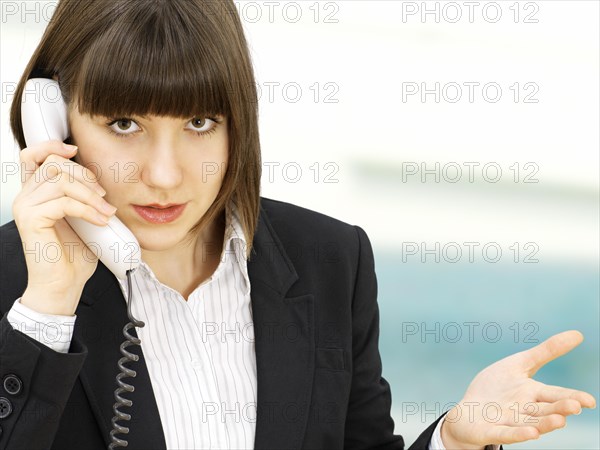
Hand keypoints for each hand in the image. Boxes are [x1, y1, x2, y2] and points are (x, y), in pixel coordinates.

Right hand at [13, 140, 117, 314]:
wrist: (65, 284)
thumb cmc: (74, 253)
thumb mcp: (83, 216)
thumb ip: (83, 194)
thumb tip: (102, 176)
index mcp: (36, 192)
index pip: (33, 155)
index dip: (52, 146)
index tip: (75, 150)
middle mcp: (25, 196)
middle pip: (54, 163)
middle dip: (85, 175)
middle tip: (103, 197)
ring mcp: (25, 207)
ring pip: (60, 180)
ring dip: (90, 195)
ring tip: (107, 213)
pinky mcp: (31, 219)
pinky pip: (64, 202)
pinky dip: (88, 209)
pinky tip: (101, 221)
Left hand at [440, 330, 595, 448]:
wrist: (469, 411)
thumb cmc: (497, 387)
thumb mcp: (519, 364)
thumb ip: (546, 352)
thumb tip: (578, 334)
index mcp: (532, 394)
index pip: (555, 395)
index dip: (572, 397)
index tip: (590, 401)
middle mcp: (524, 410)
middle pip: (544, 410)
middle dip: (559, 409)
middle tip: (575, 407)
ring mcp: (509, 422)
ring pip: (530, 423)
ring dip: (544, 424)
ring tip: (560, 421)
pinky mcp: (491, 431)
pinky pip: (506, 434)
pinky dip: (518, 434)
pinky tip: (532, 433)